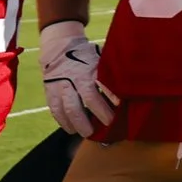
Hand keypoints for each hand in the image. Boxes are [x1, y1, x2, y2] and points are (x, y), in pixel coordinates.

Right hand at [38, 20, 115, 137]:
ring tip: (87, 133)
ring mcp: (62, 85)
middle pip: (88, 98)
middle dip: (100, 113)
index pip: (104, 82)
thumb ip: (111, 70)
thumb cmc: (86, 56)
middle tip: (109, 125)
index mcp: (92, 68)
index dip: (112, 94)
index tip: (121, 105)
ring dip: (79, 123)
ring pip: (70, 108)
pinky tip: (71, 129)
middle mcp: (77, 77)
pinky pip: (56, 110)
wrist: (59, 48)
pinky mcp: (51, 92)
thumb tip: (131, 83)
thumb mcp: (100, 57)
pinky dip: (63, 122)